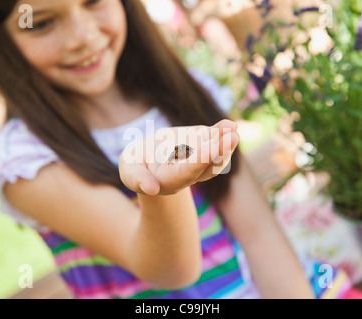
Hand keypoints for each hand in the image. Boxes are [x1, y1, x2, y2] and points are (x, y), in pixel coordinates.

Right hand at [119, 120, 239, 195]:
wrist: (145, 161)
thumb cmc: (135, 166)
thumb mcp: (129, 171)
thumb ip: (138, 178)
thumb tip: (151, 189)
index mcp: (169, 180)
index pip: (186, 172)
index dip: (199, 160)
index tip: (211, 149)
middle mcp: (188, 175)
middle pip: (207, 166)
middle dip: (220, 152)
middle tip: (231, 136)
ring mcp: (197, 162)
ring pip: (215, 157)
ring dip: (225, 143)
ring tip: (231, 129)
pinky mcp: (201, 148)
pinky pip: (214, 143)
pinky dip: (222, 134)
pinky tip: (229, 125)